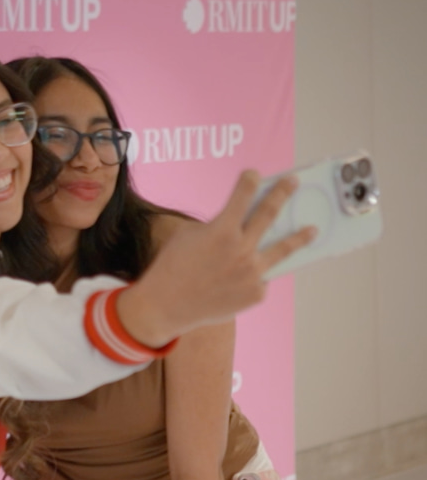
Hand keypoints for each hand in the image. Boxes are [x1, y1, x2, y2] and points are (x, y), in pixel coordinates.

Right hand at [120, 171, 314, 345]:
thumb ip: (216, 227)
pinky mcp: (256, 293)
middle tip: (294, 182)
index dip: (249, 181)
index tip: (255, 174)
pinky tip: (245, 275)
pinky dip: (255, 273)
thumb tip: (241, 225)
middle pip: (269, 214)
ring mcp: (252, 273)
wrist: (167, 305)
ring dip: (300, 237)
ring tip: (313, 229)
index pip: (242, 196)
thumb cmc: (173, 266)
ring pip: (283, 249)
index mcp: (222, 230)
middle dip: (282, 194)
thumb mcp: (188, 236)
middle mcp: (242, 249)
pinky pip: (261, 277)